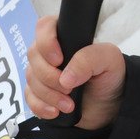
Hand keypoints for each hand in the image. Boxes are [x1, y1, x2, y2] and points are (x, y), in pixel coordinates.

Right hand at [25, 16, 125, 130]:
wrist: (110, 104)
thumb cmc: (110, 75)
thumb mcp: (109, 60)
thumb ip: (89, 59)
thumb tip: (65, 77)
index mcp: (66, 36)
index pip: (45, 26)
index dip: (46, 42)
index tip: (59, 60)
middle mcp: (50, 52)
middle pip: (34, 55)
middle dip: (49, 76)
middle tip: (69, 88)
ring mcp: (42, 72)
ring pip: (30, 78)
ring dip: (49, 94)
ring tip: (69, 105)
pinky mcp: (39, 92)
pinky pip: (29, 98)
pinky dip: (41, 107)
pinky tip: (55, 112)